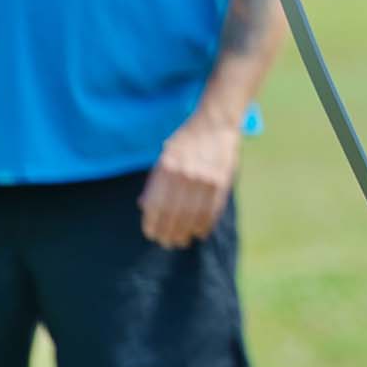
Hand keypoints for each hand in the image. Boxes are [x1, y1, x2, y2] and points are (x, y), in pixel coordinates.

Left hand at [140, 119, 240, 248]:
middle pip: (173, 215)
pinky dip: (204, 226)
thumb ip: (155, 181)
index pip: (155, 205)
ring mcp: (205, 179)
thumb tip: (144, 207)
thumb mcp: (164, 156)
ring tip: (181, 241)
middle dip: (168, 233)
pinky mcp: (221, 182)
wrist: (215, 123)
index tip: (151, 234)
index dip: (152, 224)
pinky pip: (211, 211)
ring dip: (185, 233)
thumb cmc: (186, 140)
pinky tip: (198, 232)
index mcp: (167, 167)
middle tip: (166, 242)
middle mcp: (185, 174)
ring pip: (192, 217)